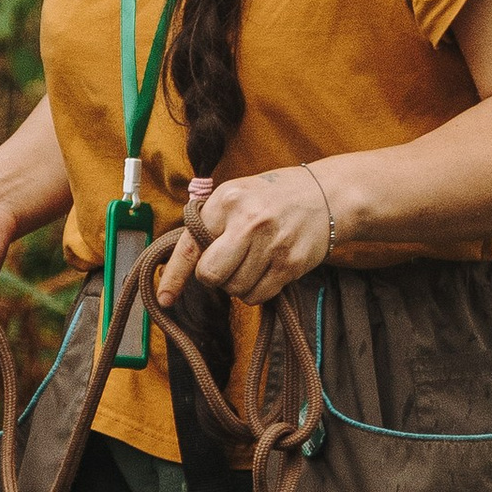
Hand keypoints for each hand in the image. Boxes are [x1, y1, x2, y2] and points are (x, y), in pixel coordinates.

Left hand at [154, 165, 334, 306]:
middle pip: (210, 275)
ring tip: (252, 260)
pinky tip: (265, 270)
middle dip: (213, 276)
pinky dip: (255, 291)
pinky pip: (257, 296)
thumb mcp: (237, 194)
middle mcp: (249, 222)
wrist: (327, 195)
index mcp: (228, 201)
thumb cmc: (273, 196)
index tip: (164, 298)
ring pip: (234, 289)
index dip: (174, 275)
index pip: (191, 245)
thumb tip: (182, 261)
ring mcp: (272, 245)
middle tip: (225, 263)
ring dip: (237, 283)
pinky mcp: (290, 264)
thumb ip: (210, 221)